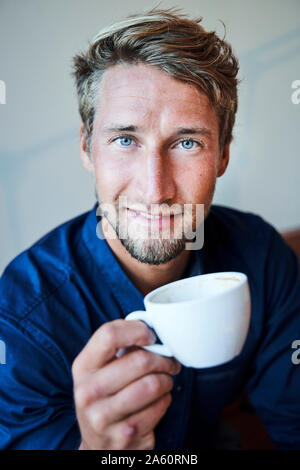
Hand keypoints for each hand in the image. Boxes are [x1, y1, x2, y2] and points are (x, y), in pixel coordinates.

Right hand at [72, 319, 181, 449]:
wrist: (98, 444)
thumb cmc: (105, 396)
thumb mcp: (100, 370)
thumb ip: (119, 347)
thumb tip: (152, 329)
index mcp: (83, 367)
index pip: (109, 334)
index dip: (137, 330)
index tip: (150, 336)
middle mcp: (88, 391)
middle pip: (140, 360)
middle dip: (163, 359)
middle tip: (169, 362)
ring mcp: (103, 417)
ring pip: (153, 384)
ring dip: (167, 380)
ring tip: (164, 381)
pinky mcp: (124, 435)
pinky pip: (159, 407)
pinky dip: (165, 400)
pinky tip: (157, 401)